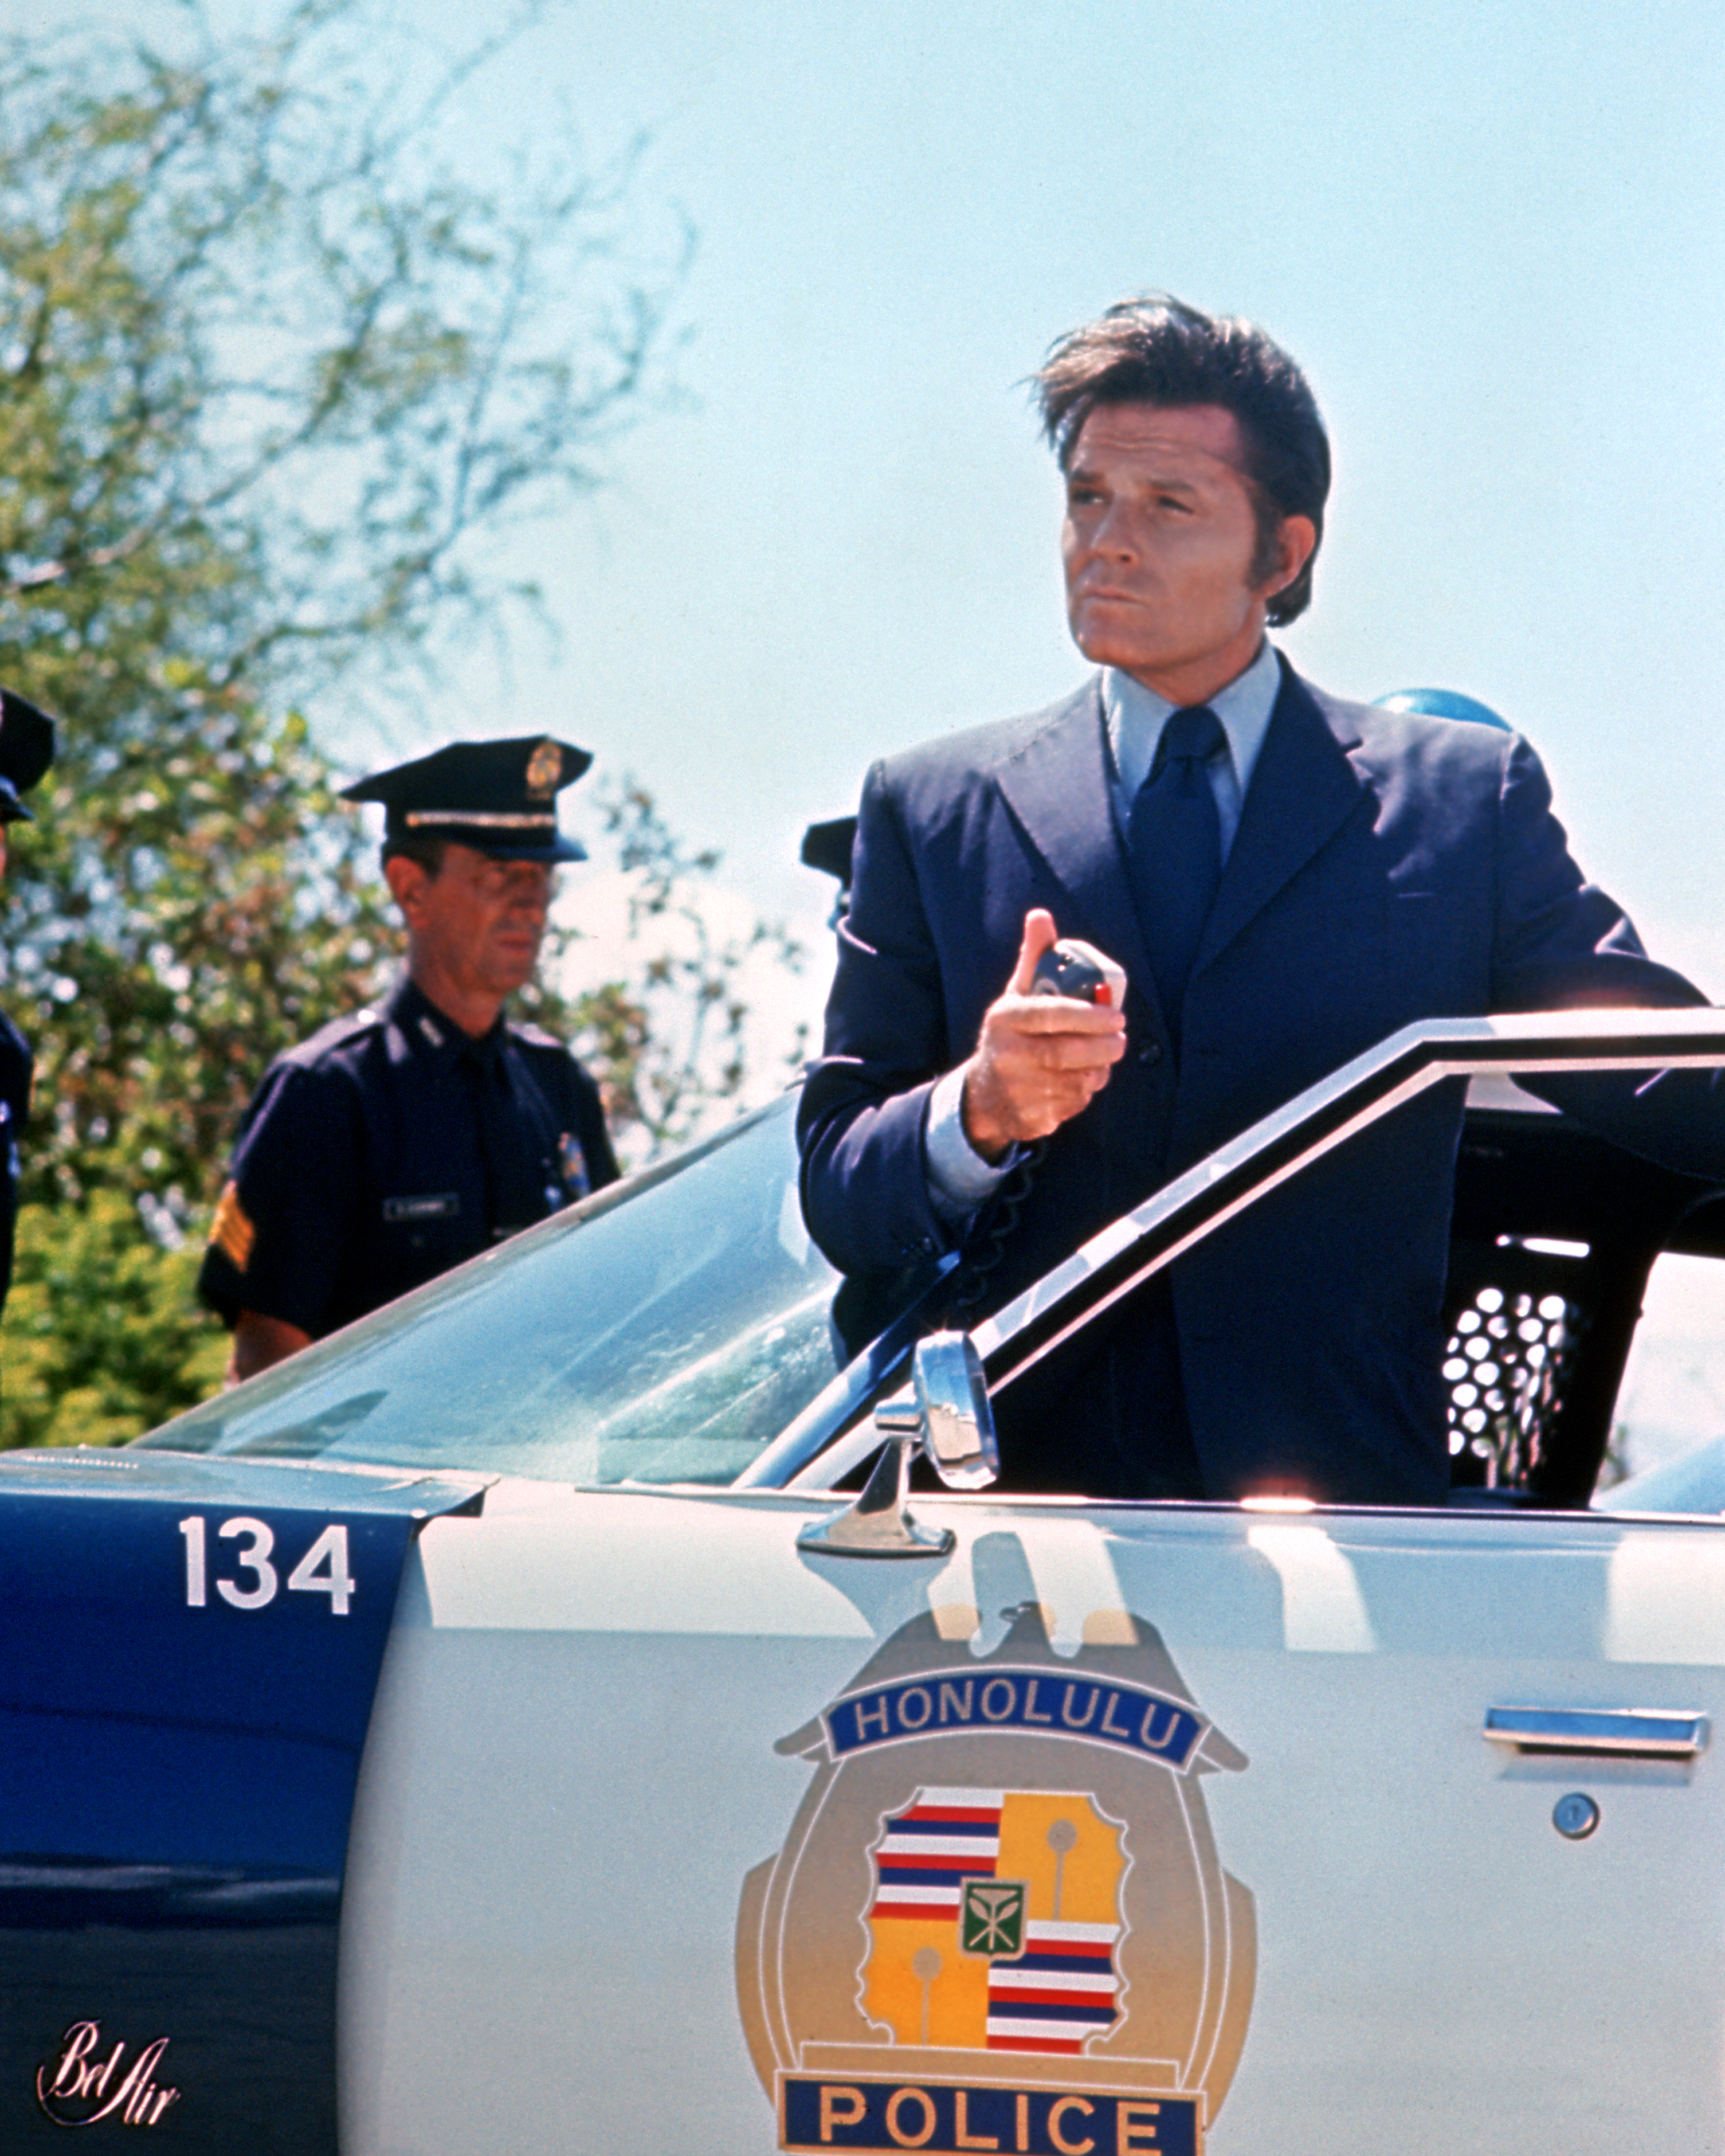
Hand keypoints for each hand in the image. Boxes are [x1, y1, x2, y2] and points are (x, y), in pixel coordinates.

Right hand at [960, 911, 1126, 1160]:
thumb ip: (1036, 957)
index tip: (1116, 1016)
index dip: (1088, 1016)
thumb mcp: (1017, 995)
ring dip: (1098, 1070)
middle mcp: (1007, 1054)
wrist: (985, 1093)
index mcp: (1005, 1018)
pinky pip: (1072, 1105)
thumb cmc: (1011, 1033)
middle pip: (1065, 1053)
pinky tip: (1084, 1081)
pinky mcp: (1030, 1117)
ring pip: (1075, 1081)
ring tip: (1103, 1058)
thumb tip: (1040, 914)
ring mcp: (1017, 1089)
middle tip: (1120, 1039)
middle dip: (1102, 1047)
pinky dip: (1086, 1093)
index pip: (1050, 1014)